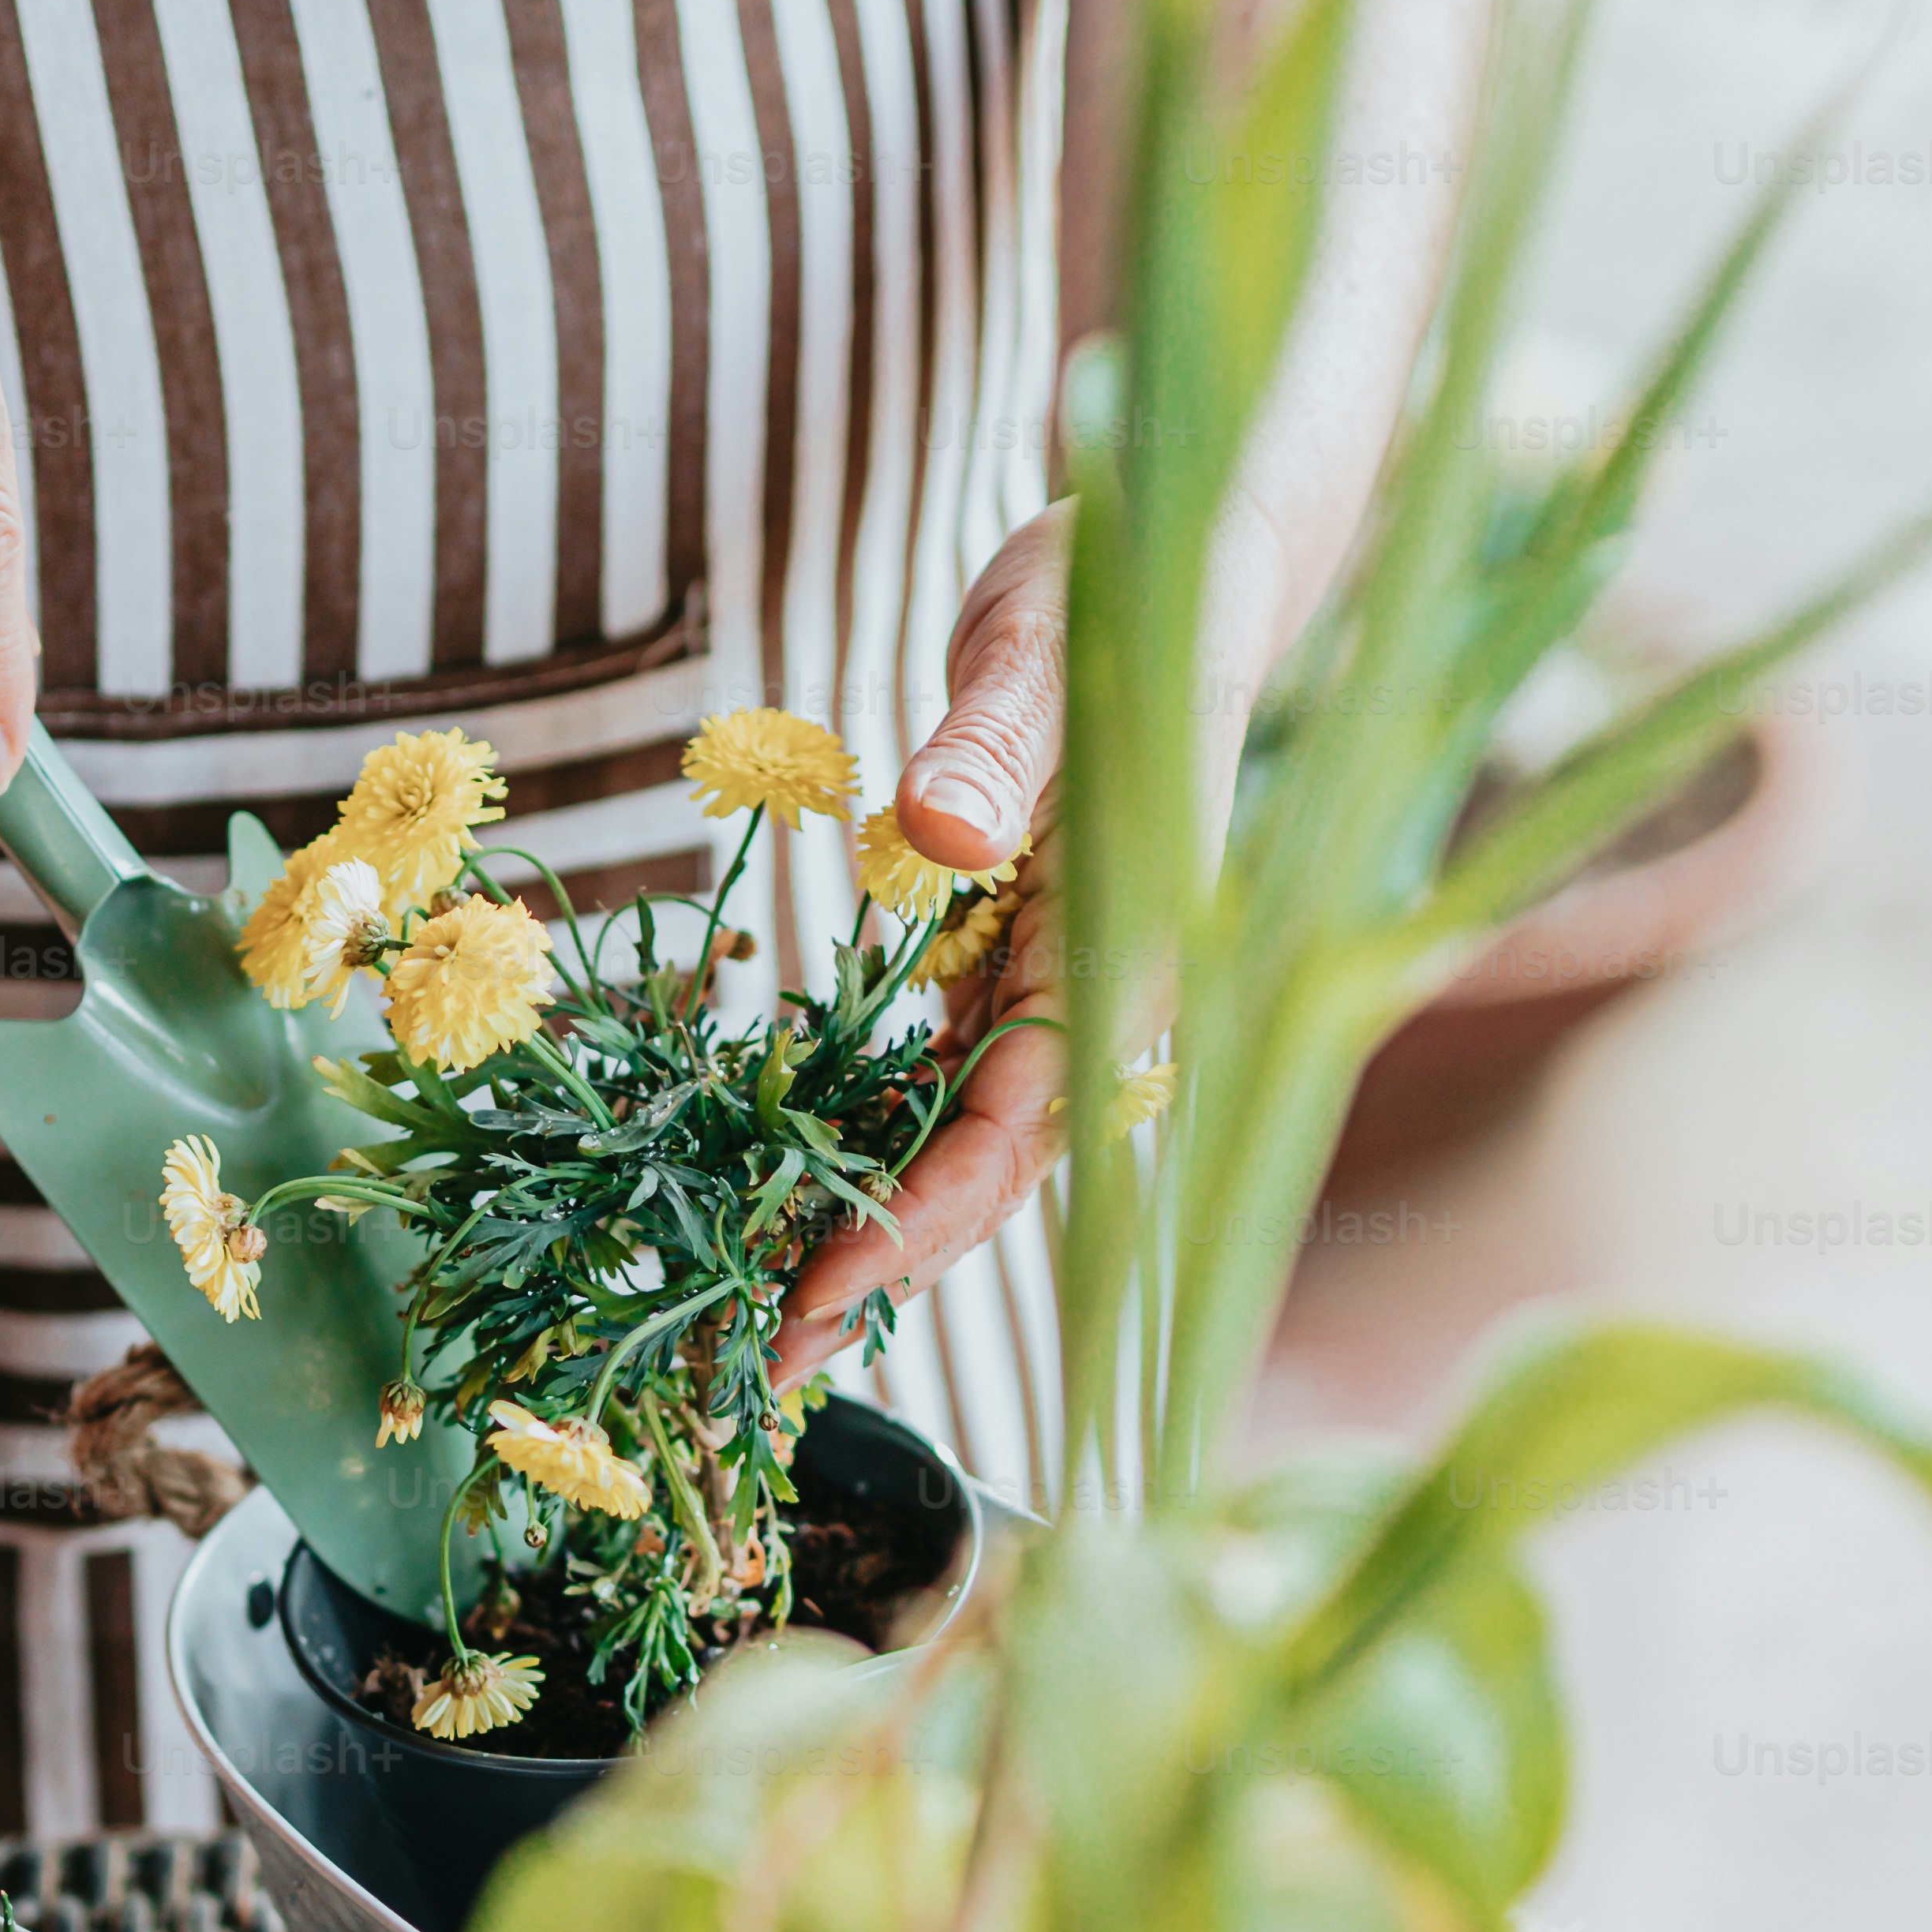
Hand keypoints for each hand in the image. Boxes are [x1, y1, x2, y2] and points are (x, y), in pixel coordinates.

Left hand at [773, 506, 1070, 1388]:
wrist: (1178, 557)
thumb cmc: (1128, 584)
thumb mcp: (1046, 640)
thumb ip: (994, 738)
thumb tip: (935, 828)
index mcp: (1127, 939)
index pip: (1017, 1120)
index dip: (918, 1216)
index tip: (819, 1288)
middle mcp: (1104, 992)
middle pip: (987, 1172)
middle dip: (876, 1272)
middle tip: (756, 1374)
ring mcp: (1061, 989)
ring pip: (961, 1148)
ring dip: (865, 1236)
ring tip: (753, 1330)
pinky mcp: (1017, 970)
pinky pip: (939, 1087)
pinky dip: (864, 1152)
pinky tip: (783, 1208)